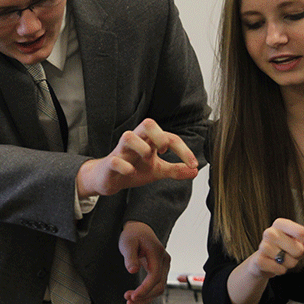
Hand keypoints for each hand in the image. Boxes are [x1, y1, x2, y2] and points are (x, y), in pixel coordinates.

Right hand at [77, 118, 198, 197]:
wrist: (109, 179)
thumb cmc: (133, 169)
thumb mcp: (158, 170)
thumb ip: (175, 170)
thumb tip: (195, 171)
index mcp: (149, 141)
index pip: (169, 137)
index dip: (183, 150)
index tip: (193, 164)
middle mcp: (135, 141)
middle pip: (147, 123)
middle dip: (159, 135)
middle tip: (164, 150)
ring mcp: (121, 151)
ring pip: (128, 136)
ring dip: (142, 148)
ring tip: (146, 161)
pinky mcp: (110, 163)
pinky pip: (115, 160)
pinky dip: (125, 166)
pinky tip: (131, 172)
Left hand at [119, 221, 169, 303]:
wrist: (140, 228)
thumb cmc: (133, 234)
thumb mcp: (127, 243)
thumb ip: (130, 257)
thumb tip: (133, 270)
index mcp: (157, 253)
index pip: (155, 277)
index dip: (145, 289)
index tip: (133, 296)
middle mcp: (164, 261)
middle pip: (159, 285)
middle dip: (144, 296)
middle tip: (128, 300)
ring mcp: (164, 266)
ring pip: (159, 288)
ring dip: (146, 298)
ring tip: (130, 302)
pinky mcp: (160, 270)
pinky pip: (156, 285)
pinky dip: (148, 294)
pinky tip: (137, 299)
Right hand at [246, 218, 303, 279]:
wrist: (262, 260)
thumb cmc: (282, 248)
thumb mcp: (299, 243)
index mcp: (280, 224)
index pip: (302, 232)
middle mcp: (270, 232)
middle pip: (298, 249)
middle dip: (297, 255)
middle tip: (289, 253)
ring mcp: (263, 246)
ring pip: (289, 261)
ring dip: (289, 264)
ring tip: (281, 259)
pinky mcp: (259, 259)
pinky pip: (280, 269)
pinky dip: (281, 271)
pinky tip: (275, 265)